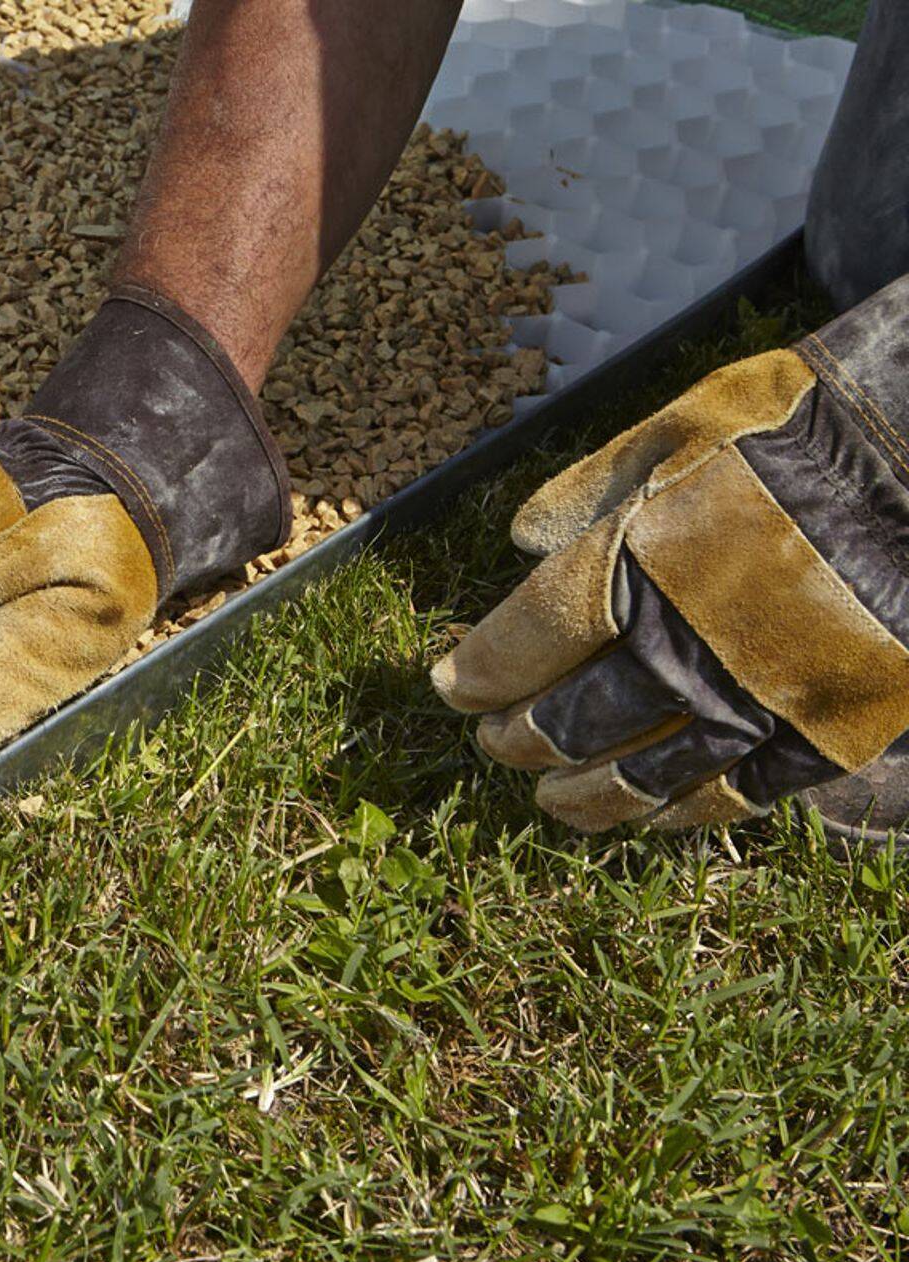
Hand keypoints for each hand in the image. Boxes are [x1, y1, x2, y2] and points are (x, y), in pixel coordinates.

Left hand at [433, 274, 908, 830]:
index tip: (449, 685)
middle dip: (519, 738)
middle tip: (493, 743)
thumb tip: (521, 540)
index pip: (522, 644)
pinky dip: (680, 811)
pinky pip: (734, 795)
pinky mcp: (825, 734)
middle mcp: (684, 650)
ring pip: (644, 776)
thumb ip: (587, 493)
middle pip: (571, 720)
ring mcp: (757, 702)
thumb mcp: (671, 432)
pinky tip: (647, 816)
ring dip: (585, 793)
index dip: (476, 672)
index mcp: (633, 569)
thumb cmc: (793, 432)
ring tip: (550, 797)